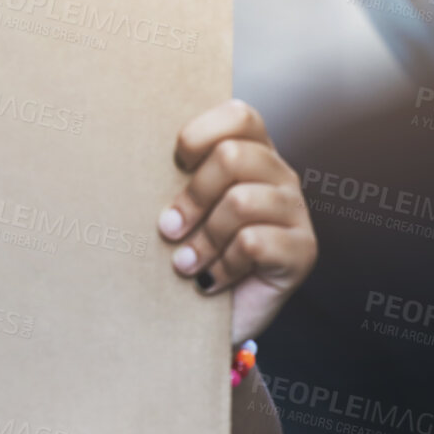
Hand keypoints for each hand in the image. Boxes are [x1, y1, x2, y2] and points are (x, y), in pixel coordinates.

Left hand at [159, 99, 316, 345]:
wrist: (205, 319)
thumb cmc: (187, 253)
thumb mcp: (178, 209)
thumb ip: (172, 178)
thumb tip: (129, 152)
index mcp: (252, 154)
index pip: (240, 115)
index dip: (201, 134)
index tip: (174, 165)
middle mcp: (279, 176)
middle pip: (233, 156)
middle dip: (191, 196)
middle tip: (167, 228)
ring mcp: (296, 213)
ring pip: (241, 201)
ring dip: (203, 238)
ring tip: (183, 262)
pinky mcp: (303, 251)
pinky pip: (254, 243)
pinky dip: (222, 265)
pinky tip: (210, 280)